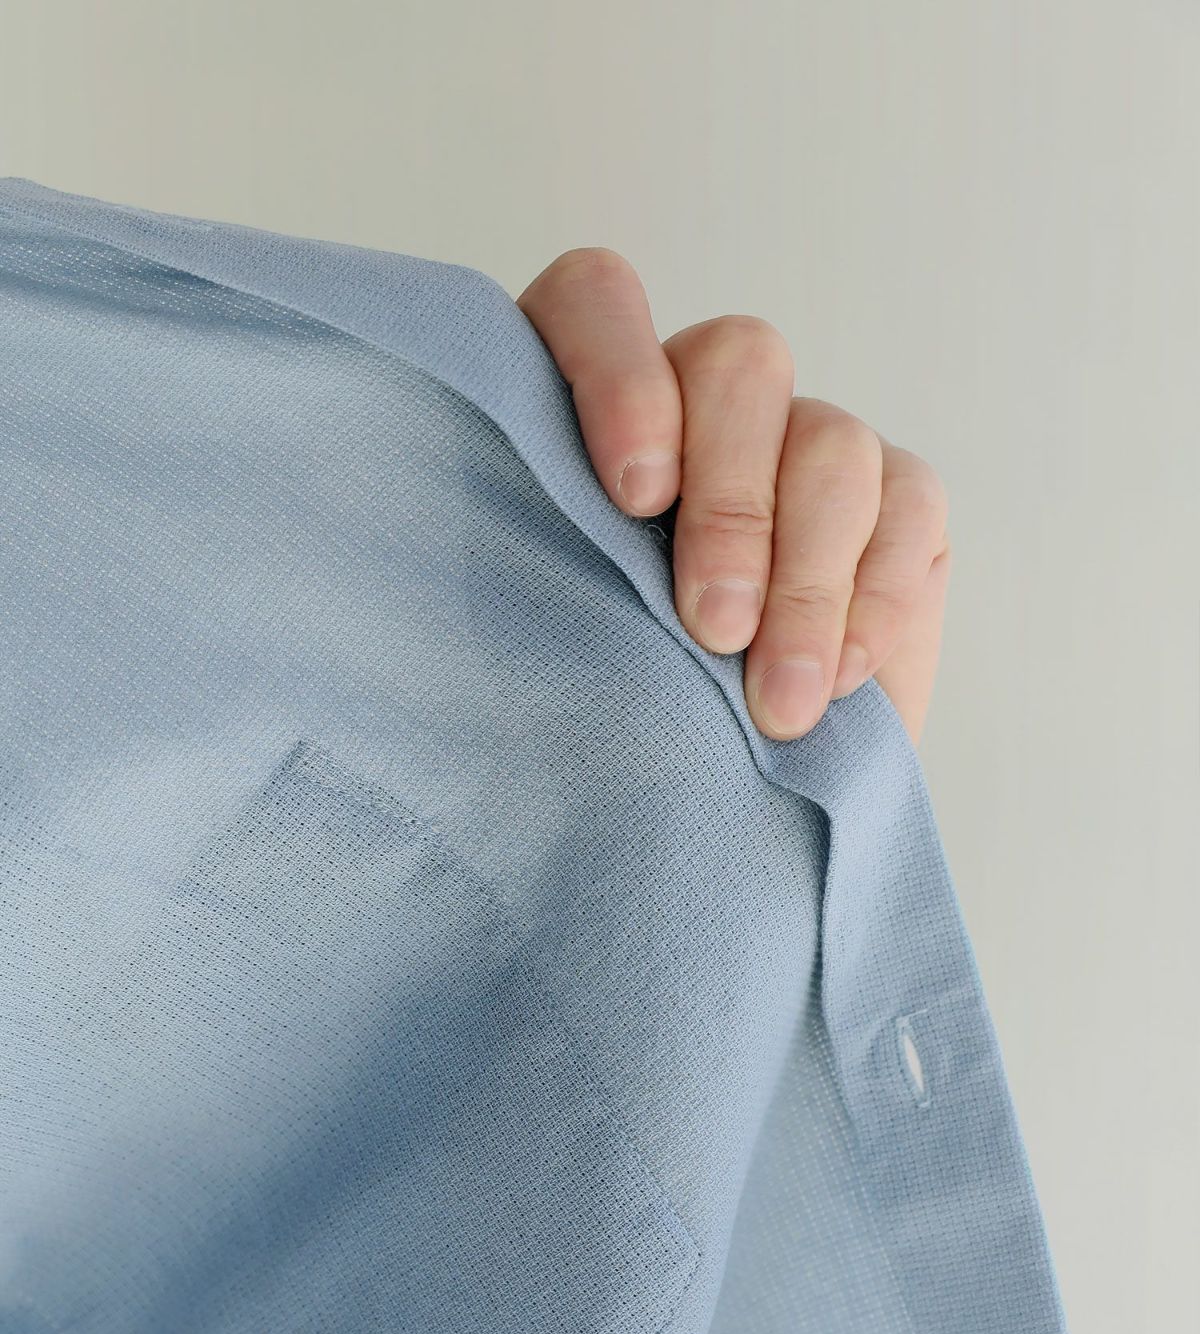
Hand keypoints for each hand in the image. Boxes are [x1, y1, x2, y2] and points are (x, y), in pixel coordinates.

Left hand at [516, 248, 950, 744]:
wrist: (722, 787)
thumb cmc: (614, 716)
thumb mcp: (557, 650)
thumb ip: (548, 584)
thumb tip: (560, 584)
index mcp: (587, 411)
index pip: (597, 301)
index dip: (618, 373)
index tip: (632, 499)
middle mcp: (700, 405)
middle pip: (739, 362)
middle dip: (733, 503)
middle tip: (714, 628)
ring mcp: (803, 445)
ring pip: (829, 441)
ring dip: (806, 578)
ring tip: (775, 701)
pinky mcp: (893, 502)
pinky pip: (910, 504)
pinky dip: (875, 599)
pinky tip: (835, 679)